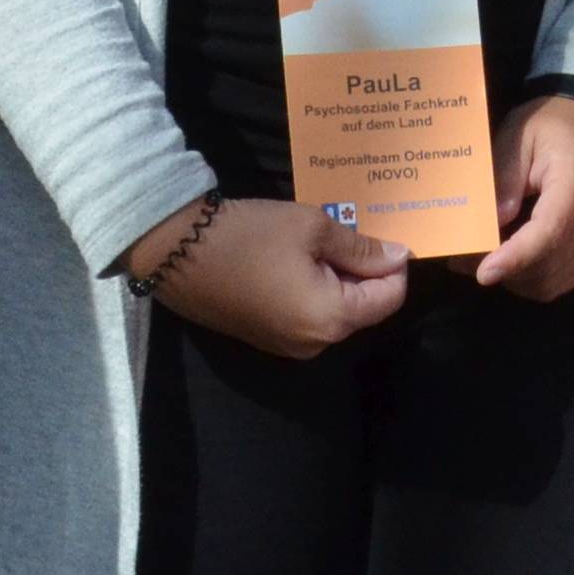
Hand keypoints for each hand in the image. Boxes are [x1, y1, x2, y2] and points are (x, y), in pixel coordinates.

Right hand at [140, 198, 409, 359]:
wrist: (175, 252)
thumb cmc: (249, 235)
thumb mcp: (311, 228)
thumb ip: (360, 247)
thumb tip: (398, 257)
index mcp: (331, 319)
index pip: (389, 298)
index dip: (394, 265)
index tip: (383, 232)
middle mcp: (314, 344)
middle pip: (363, 308)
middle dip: (364, 271)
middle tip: (351, 229)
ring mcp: (287, 347)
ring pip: (335, 312)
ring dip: (337, 279)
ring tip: (321, 240)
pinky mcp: (266, 339)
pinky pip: (307, 317)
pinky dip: (313, 290)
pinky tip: (296, 259)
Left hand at [475, 92, 573, 300]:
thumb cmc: (547, 125)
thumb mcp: (516, 138)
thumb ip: (502, 180)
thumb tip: (487, 227)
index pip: (550, 230)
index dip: (517, 256)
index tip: (485, 272)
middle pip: (550, 262)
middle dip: (506, 270)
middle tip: (464, 262)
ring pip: (554, 279)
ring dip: (515, 279)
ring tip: (482, 261)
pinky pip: (562, 280)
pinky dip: (531, 280)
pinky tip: (509, 264)